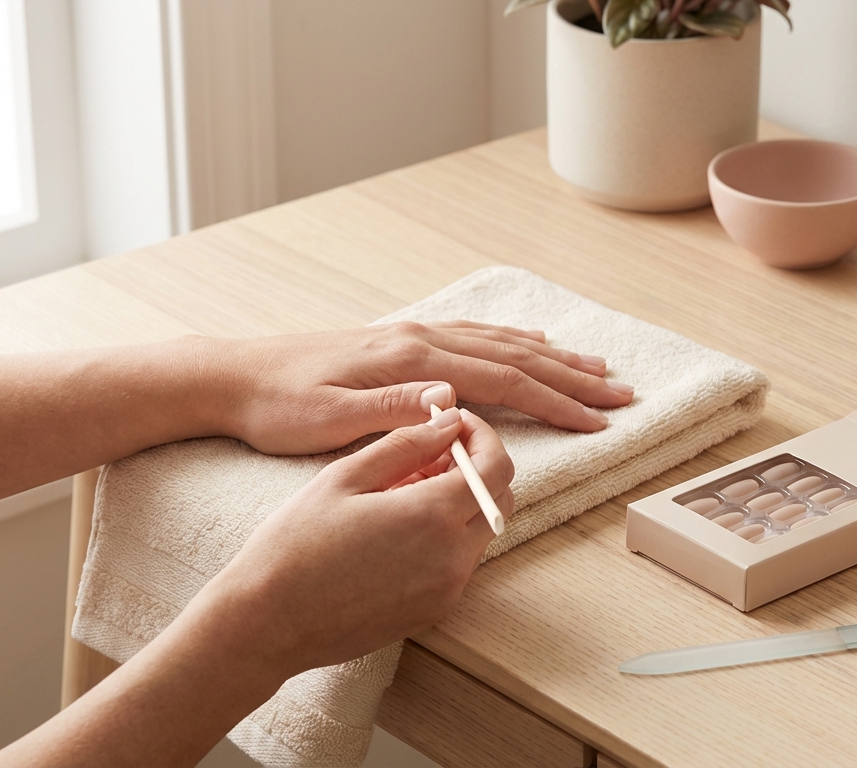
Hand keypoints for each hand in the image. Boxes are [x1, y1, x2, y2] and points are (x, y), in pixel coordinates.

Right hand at [198, 405, 512, 673]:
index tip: (454, 424)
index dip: (483, 436)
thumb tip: (449, 422)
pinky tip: (397, 528)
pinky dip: (446, 536)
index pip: (497, 466)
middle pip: (498, 500)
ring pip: (481, 531)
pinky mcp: (435, 611)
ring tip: (402, 491)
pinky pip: (460, 562)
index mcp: (432, 516)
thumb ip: (405, 444)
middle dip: (476, 468)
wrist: (268, 623)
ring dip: (459, 502)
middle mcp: (453, 558)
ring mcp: (447, 590)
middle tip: (429, 454)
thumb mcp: (345, 477)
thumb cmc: (294, 545)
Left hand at [200, 320, 632, 453]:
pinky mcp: (401, 340)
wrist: (234, 375)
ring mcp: (413, 335)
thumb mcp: (326, 423)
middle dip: (573, 378)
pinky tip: (533, 342)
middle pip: (515, 355)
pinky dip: (514, 340)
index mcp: (412, 363)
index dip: (556, 402)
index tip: (600, 419)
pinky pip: (474, 334)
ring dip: (553, 357)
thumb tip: (451, 402)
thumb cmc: (278, 407)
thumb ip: (391, 412)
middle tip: (623, 394)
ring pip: (501, 341)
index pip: (503, 381)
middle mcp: (421, 340)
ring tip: (597, 368)